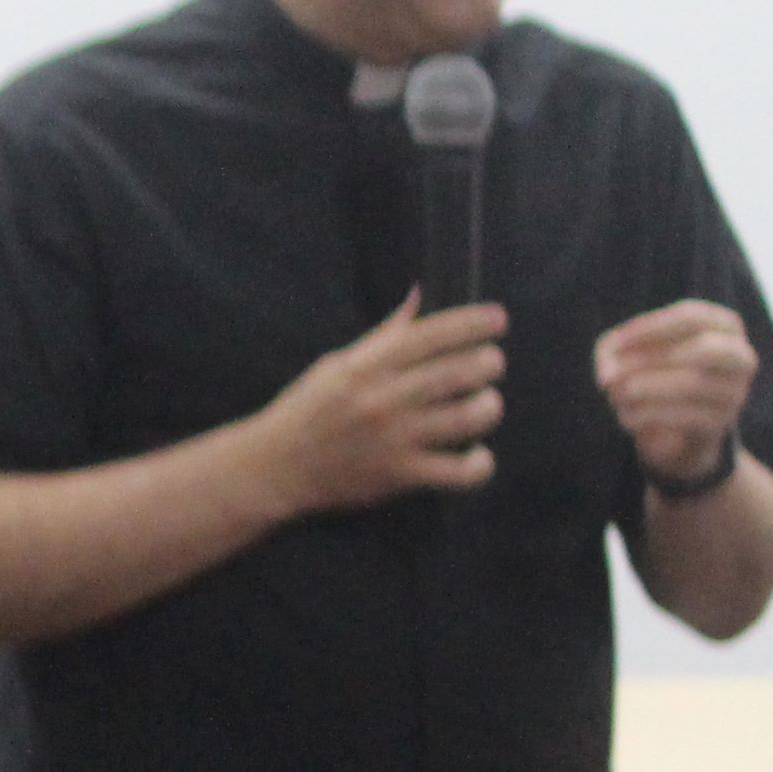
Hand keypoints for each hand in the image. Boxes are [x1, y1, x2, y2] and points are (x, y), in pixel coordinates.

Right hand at [257, 293, 504, 514]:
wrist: (274, 468)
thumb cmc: (305, 410)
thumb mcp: (337, 364)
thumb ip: (383, 336)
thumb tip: (418, 297)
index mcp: (367, 366)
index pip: (431, 336)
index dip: (471, 324)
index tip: (498, 319)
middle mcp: (383, 399)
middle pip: (455, 373)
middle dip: (487, 363)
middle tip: (493, 363)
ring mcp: (393, 439)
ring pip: (464, 418)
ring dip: (488, 407)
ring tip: (487, 403)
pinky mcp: (399, 475)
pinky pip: (455, 472)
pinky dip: (479, 465)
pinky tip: (479, 455)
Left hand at [596, 299, 759, 484]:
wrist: (676, 433)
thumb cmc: (655, 376)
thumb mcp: (630, 353)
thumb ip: (614, 349)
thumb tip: (609, 374)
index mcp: (724, 326)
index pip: (691, 317)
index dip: (650, 328)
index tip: (616, 346)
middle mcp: (740, 357)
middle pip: (702, 349)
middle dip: (651, 361)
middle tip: (612, 377)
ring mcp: (735, 391)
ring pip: (692, 385)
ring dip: (644, 391)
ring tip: (615, 397)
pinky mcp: (721, 423)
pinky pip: (687, 416)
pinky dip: (650, 415)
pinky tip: (626, 417)